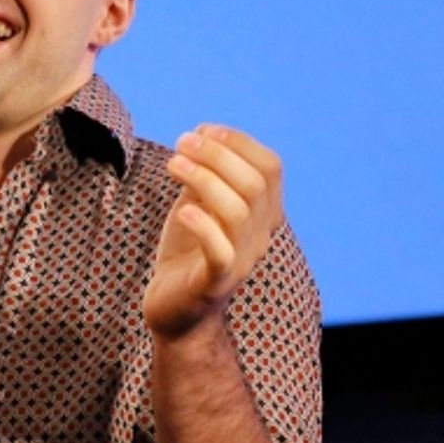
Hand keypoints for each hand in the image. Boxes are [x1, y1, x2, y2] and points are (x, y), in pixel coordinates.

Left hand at [143, 126, 284, 339]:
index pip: (270, 167)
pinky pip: (220, 252)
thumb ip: (206, 177)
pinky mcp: (214, 284)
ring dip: (204, 179)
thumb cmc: (186, 254)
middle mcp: (258, 235)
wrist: (175, 312)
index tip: (202, 130)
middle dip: (217, 154)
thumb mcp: (197, 207)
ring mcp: (240, 260)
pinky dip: (202, 226)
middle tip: (180, 143)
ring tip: (173, 165)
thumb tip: (200, 136)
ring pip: (238, 211)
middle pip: (255, 183)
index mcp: (261, 214)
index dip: (239, 142)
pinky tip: (181, 211)